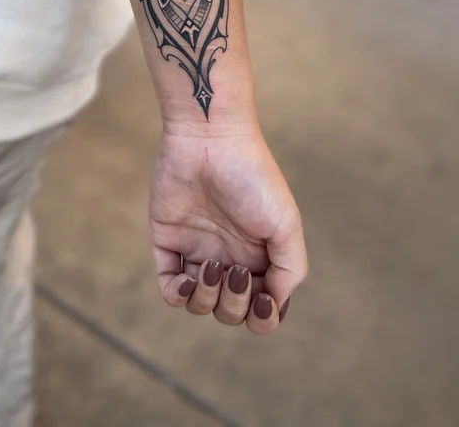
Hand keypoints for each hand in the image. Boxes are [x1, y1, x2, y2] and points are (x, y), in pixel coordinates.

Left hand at [150, 123, 306, 334]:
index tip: (261, 298)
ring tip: (210, 267)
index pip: (263, 310)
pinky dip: (177, 295)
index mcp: (261, 256)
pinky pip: (169, 288)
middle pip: (231, 313)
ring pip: (200, 306)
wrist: (210, 139)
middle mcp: (230, 257)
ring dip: (206, 300)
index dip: (262, 318)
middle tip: (233, 270)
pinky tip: (186, 278)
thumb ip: (289, 269)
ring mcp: (198, 251)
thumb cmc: (252, 177)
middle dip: (233, 306)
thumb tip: (273, 304)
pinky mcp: (169, 242)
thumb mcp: (286, 223)